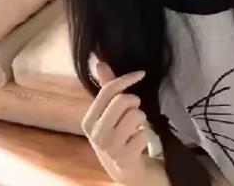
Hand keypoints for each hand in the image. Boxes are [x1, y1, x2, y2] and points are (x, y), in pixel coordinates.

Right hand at [82, 62, 154, 182]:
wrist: (125, 171)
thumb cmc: (118, 136)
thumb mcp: (110, 113)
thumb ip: (107, 88)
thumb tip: (100, 62)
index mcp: (88, 121)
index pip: (108, 90)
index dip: (127, 78)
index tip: (141, 73)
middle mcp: (95, 135)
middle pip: (123, 100)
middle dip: (135, 102)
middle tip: (135, 111)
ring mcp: (109, 148)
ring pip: (136, 115)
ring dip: (141, 119)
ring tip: (136, 128)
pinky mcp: (125, 159)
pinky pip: (144, 133)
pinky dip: (145, 136)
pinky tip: (138, 143)